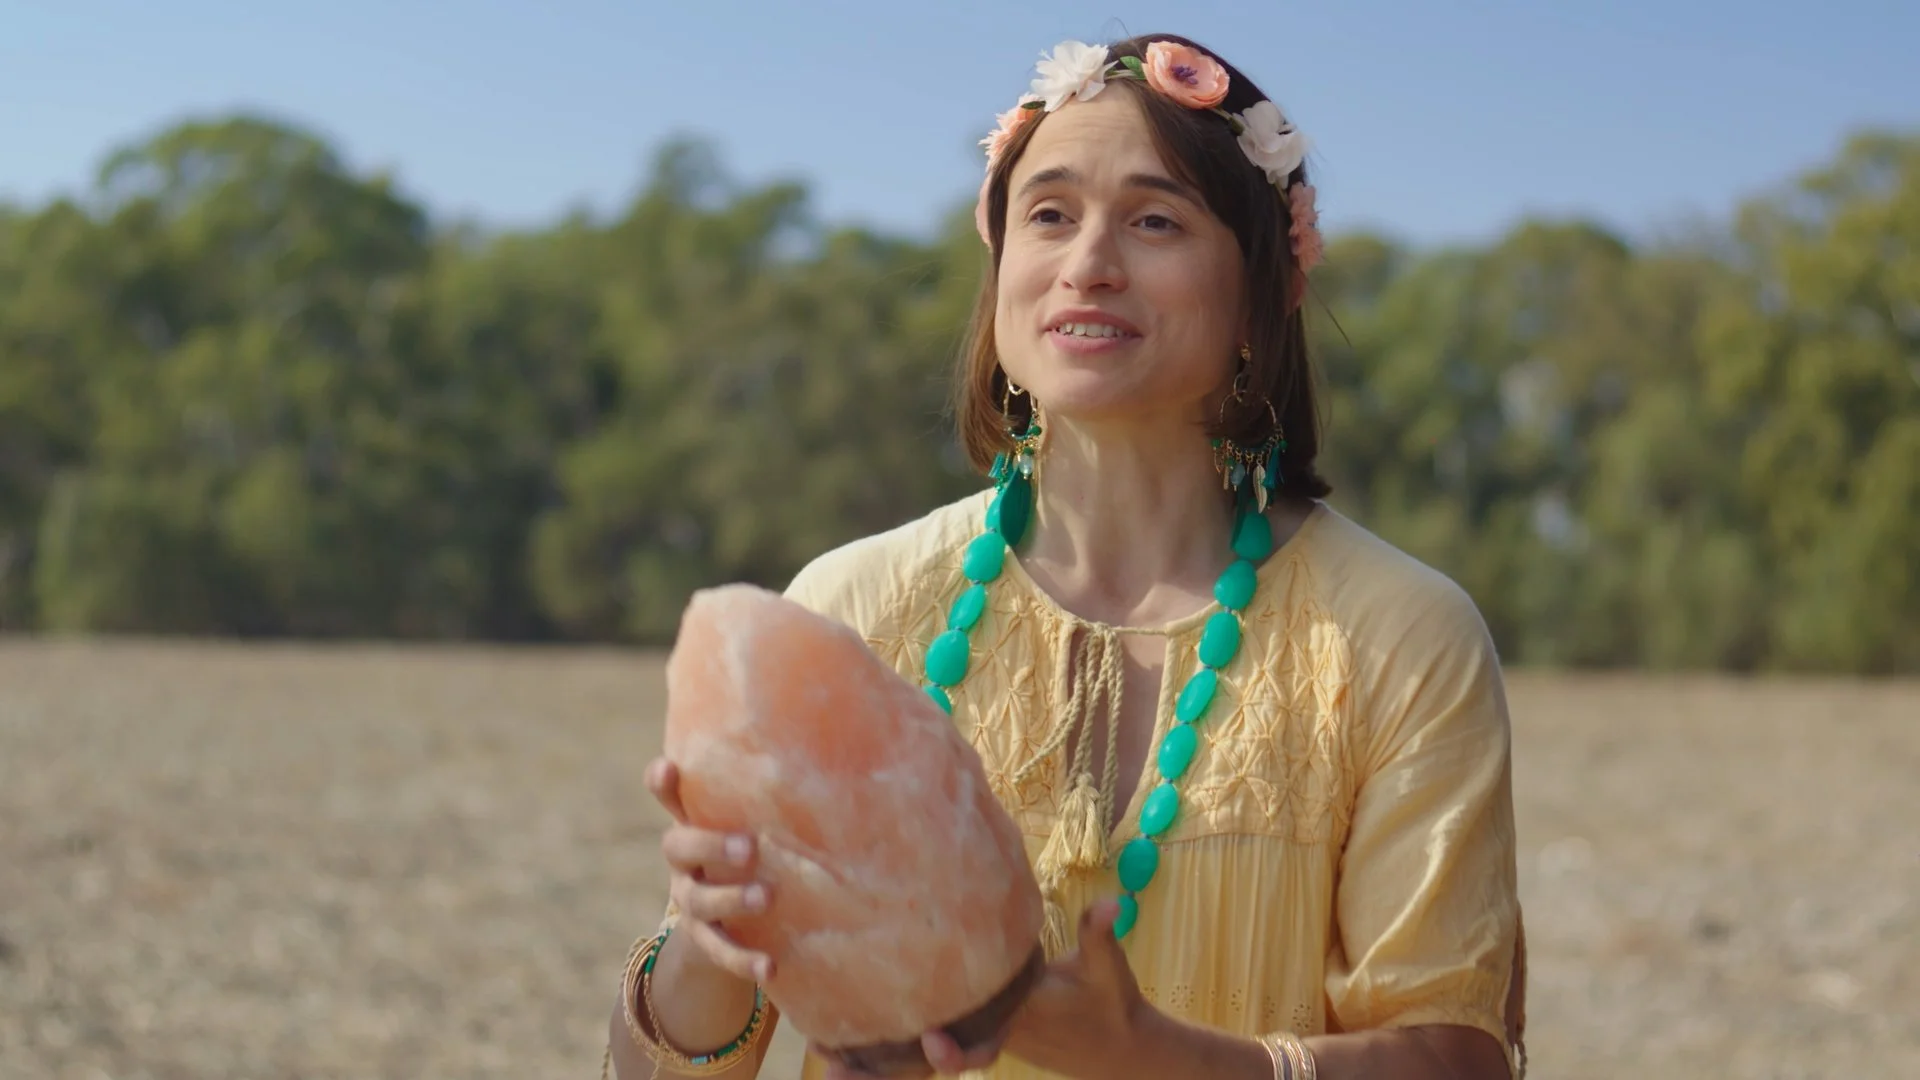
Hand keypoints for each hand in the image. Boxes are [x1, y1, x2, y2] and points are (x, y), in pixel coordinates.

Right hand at [646, 756, 775, 984]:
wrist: (720, 917)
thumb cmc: (746, 850)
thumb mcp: (749, 823)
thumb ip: (767, 798)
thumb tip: (833, 756)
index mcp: (691, 824)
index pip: (669, 798)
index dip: (662, 784)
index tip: (669, 768)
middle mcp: (683, 861)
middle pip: (679, 848)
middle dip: (711, 846)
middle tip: (750, 847)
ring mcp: (690, 901)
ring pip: (698, 901)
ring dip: (731, 899)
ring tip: (767, 896)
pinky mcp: (704, 939)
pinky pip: (719, 951)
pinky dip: (743, 961)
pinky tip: (769, 967)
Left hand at [813, 899, 1149, 1079]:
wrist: (1115, 1047)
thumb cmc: (1111, 1005)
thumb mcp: (1108, 970)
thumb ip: (1099, 935)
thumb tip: (1112, 903)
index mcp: (1018, 1021)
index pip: (981, 1040)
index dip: (955, 1049)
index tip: (932, 1042)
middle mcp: (989, 1034)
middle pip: (937, 1059)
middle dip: (892, 1068)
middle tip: (841, 1067)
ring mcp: (976, 1035)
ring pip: (921, 1058)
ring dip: (876, 1064)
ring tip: (827, 1062)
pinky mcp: (969, 1028)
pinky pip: (924, 1044)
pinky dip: (888, 1048)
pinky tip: (842, 1041)